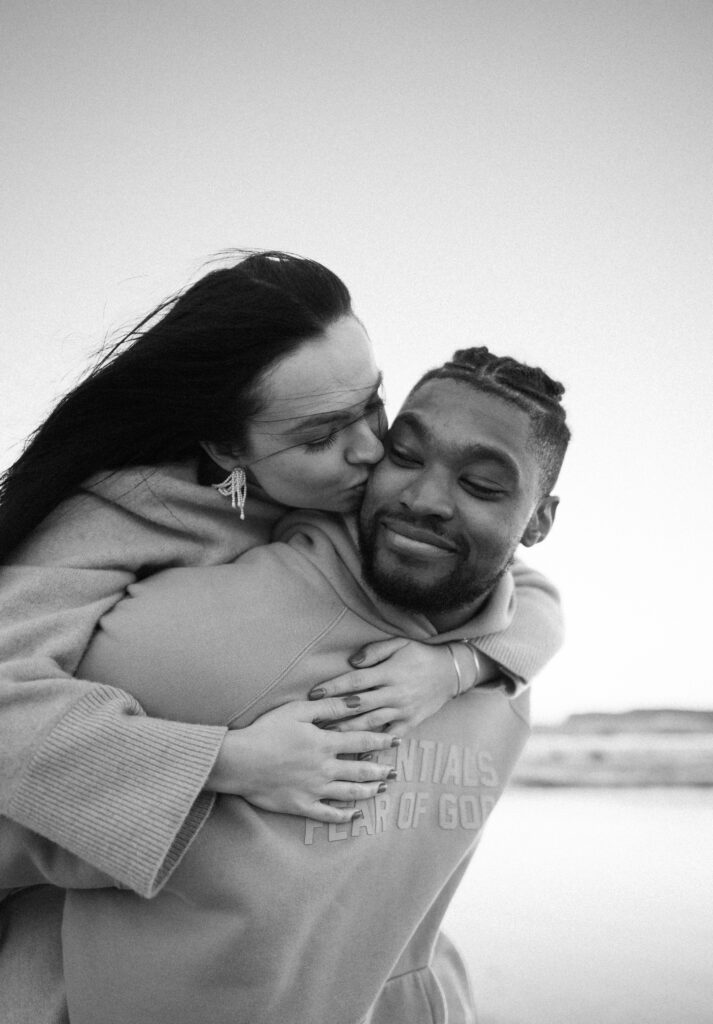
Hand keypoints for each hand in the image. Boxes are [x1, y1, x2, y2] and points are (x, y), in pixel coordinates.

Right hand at [208, 699, 398, 822]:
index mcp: (325, 743)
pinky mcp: (302, 805)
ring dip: (370, 791)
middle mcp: (325, 768)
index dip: (382, 740)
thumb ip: (329, 706)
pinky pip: (329, 814)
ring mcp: (315, 789)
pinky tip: (356, 815)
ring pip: (351, 792)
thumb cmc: (266, 731)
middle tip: (395, 771)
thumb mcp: (297, 710)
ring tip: (382, 789)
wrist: (240, 761)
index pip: (362, 740)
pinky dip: (345, 816)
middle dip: (381, 770)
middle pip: (361, 769)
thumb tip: (357, 700)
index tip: (397, 740)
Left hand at [307, 638, 464, 737]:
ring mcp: (402, 710)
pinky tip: (358, 754)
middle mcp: (394, 693)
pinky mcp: (410, 722)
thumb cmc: (420, 654)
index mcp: (388, 673)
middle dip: (333, 712)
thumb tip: (352, 662)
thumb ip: (374, 652)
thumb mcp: (398, 644)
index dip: (334, 687)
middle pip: (358, 705)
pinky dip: (374, 746)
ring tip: (325, 736)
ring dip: (346, 731)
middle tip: (311, 720)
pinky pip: (389, 736)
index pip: (355, 681)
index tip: (313, 693)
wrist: (450, 672)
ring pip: (370, 723)